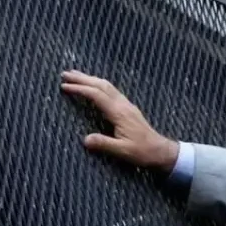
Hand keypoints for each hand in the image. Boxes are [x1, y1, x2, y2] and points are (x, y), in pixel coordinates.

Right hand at [60, 71, 178, 171]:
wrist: (160, 150)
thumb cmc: (142, 152)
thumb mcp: (122, 151)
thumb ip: (104, 144)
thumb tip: (85, 139)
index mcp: (119, 113)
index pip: (96, 95)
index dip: (80, 89)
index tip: (64, 86)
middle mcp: (123, 105)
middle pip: (101, 85)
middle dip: (82, 78)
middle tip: (65, 74)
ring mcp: (127, 105)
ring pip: (107, 86)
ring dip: (91, 79)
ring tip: (76, 76)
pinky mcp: (128, 108)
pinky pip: (112, 91)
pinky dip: (99, 85)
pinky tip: (95, 86)